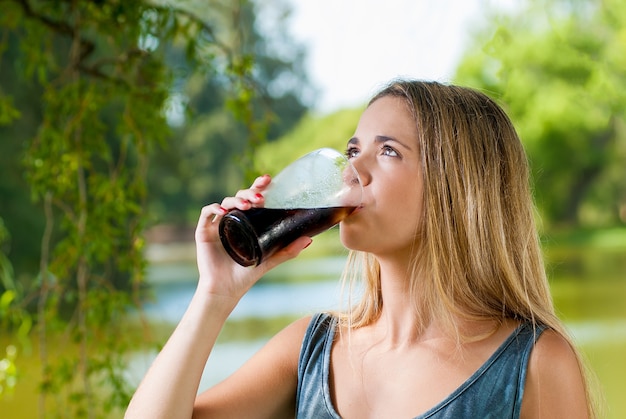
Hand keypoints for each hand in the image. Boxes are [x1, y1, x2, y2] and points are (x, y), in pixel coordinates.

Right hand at [194, 175, 311, 304]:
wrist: (225, 290)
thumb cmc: (245, 275)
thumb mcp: (270, 260)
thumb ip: (288, 250)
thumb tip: (309, 239)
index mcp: (246, 222)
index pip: (252, 199)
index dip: (258, 187)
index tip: (268, 180)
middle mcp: (231, 220)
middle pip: (239, 197)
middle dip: (250, 192)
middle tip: (261, 198)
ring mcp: (217, 224)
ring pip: (225, 202)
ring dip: (237, 200)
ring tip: (248, 205)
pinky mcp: (204, 232)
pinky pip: (206, 213)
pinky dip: (214, 208)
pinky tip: (223, 211)